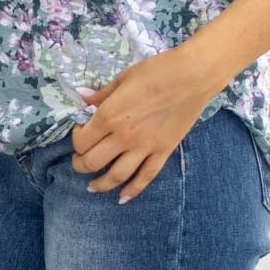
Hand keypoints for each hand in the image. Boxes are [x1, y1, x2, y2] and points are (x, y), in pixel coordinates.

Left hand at [71, 46, 220, 203]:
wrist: (193, 76)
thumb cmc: (157, 71)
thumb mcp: (123, 78)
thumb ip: (101, 94)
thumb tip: (82, 98)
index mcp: (109, 115)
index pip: (82, 140)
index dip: (76, 139)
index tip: (80, 132)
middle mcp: (123, 136)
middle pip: (93, 162)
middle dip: (81, 165)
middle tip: (79, 162)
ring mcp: (144, 147)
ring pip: (116, 176)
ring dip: (100, 184)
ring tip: (92, 187)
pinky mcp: (163, 152)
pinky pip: (145, 177)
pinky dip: (133, 190)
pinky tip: (123, 198)